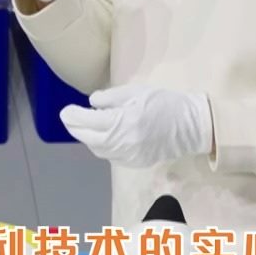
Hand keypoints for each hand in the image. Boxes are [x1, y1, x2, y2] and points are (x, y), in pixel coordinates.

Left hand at [58, 84, 213, 166]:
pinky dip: (102, 146)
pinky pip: (111, 156)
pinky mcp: (136, 163)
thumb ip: (110, 98)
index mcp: (123, 122)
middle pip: (89, 138)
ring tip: (84, 127)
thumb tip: (92, 104)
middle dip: (75, 129)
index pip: (88, 121)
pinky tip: (103, 136)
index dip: (73, 116)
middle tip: (69, 119)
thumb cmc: (163, 103)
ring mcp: (129, 156)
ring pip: (98, 150)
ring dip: (87, 138)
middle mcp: (123, 142)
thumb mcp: (136, 91)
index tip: (65, 111)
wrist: (190, 125)